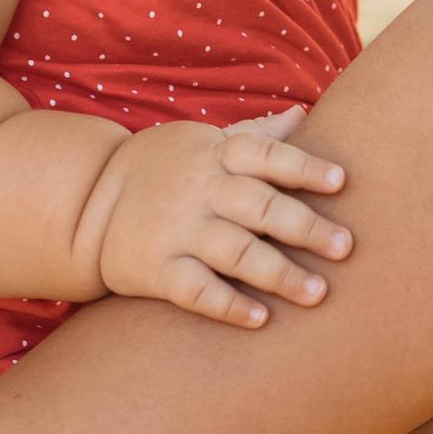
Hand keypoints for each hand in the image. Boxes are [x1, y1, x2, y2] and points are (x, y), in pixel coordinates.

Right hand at [89, 109, 350, 327]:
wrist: (86, 203)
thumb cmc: (162, 169)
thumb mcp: (202, 141)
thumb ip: (254, 134)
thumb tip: (303, 114)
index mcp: (215, 156)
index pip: (265, 155)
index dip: (302, 166)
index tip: (340, 182)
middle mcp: (199, 191)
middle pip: (258, 206)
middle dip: (304, 226)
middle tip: (346, 247)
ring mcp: (176, 231)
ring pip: (234, 252)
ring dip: (278, 273)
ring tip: (318, 293)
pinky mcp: (155, 270)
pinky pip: (195, 290)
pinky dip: (227, 305)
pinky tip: (261, 319)